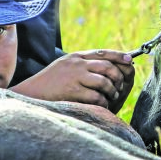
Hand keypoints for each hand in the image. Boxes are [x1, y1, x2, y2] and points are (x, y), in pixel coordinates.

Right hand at [11, 49, 134, 113]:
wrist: (30, 94)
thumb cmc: (48, 84)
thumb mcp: (64, 67)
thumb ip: (81, 65)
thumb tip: (104, 67)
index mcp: (75, 57)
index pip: (102, 53)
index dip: (118, 56)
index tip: (130, 61)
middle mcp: (76, 64)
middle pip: (107, 67)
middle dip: (118, 77)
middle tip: (120, 87)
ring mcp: (74, 77)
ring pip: (105, 82)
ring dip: (112, 91)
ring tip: (112, 97)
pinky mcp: (73, 91)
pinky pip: (97, 97)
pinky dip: (104, 102)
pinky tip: (103, 106)